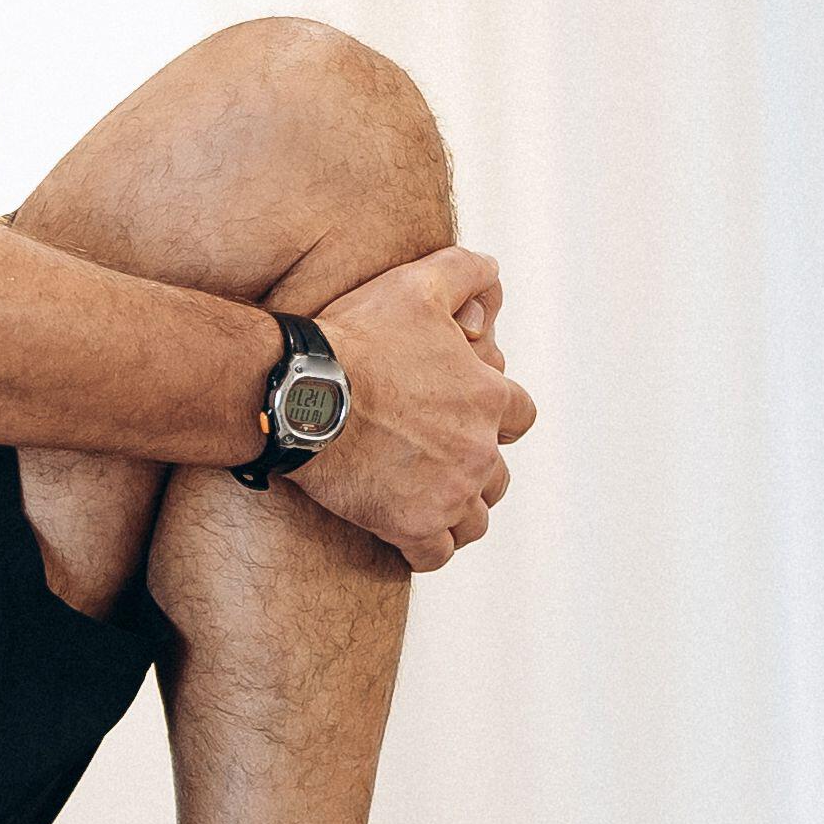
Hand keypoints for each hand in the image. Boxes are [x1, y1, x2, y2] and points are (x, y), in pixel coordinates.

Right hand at [297, 247, 531, 569]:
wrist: (303, 393)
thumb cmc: (358, 337)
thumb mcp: (416, 286)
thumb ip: (463, 271)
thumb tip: (493, 268)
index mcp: (487, 399)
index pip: (520, 418)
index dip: (497, 418)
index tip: (469, 418)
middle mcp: (478, 451)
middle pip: (499, 476)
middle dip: (477, 470)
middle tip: (441, 463)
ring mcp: (447, 493)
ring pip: (475, 520)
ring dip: (458, 512)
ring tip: (430, 503)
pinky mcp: (411, 526)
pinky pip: (436, 555)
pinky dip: (428, 548)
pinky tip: (408, 537)